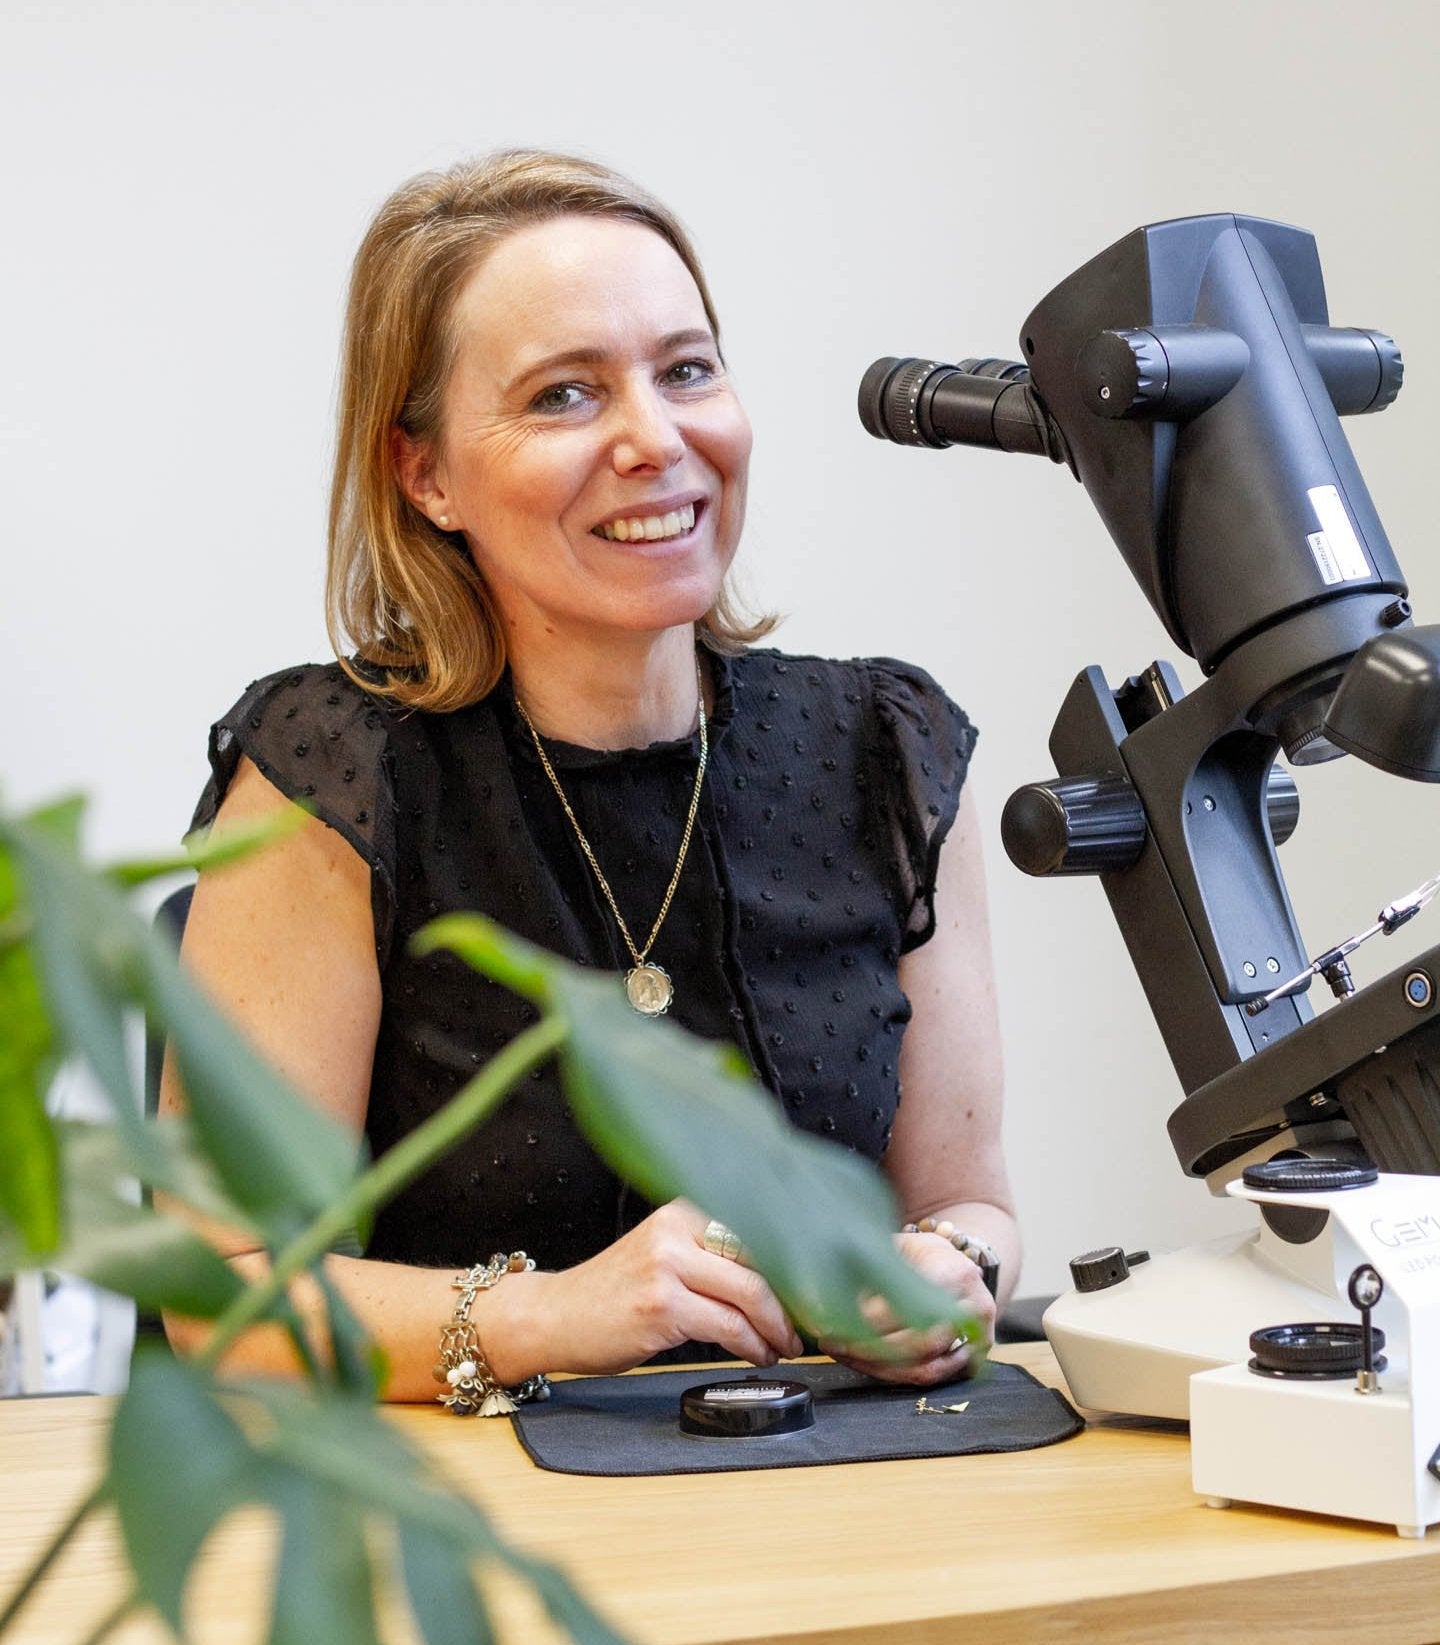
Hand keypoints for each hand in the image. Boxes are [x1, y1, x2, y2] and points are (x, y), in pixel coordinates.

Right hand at [497, 1200, 802, 1378]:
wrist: (552, 1316)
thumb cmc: (610, 1294)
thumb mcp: (661, 1256)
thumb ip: (709, 1258)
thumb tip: (777, 1282)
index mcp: (681, 1211)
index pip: (756, 1229)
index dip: (792, 1264)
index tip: (812, 1291)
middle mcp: (676, 1229)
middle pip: (761, 1258)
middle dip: (793, 1296)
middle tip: (806, 1324)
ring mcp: (667, 1266)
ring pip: (750, 1292)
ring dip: (778, 1327)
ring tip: (785, 1345)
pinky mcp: (661, 1305)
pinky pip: (728, 1326)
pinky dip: (753, 1345)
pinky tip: (758, 1354)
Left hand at [820, 1230, 995, 1386]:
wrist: (956, 1264)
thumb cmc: (917, 1254)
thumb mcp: (895, 1247)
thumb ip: (864, 1267)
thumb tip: (815, 1294)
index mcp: (953, 1271)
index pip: (907, 1306)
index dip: (867, 1320)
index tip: (830, 1321)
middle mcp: (973, 1305)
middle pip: (916, 1342)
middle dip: (867, 1348)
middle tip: (829, 1343)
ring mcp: (979, 1336)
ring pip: (923, 1366)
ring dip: (876, 1366)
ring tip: (841, 1352)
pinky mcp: (973, 1357)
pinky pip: (930, 1377)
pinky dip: (893, 1374)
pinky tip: (864, 1362)